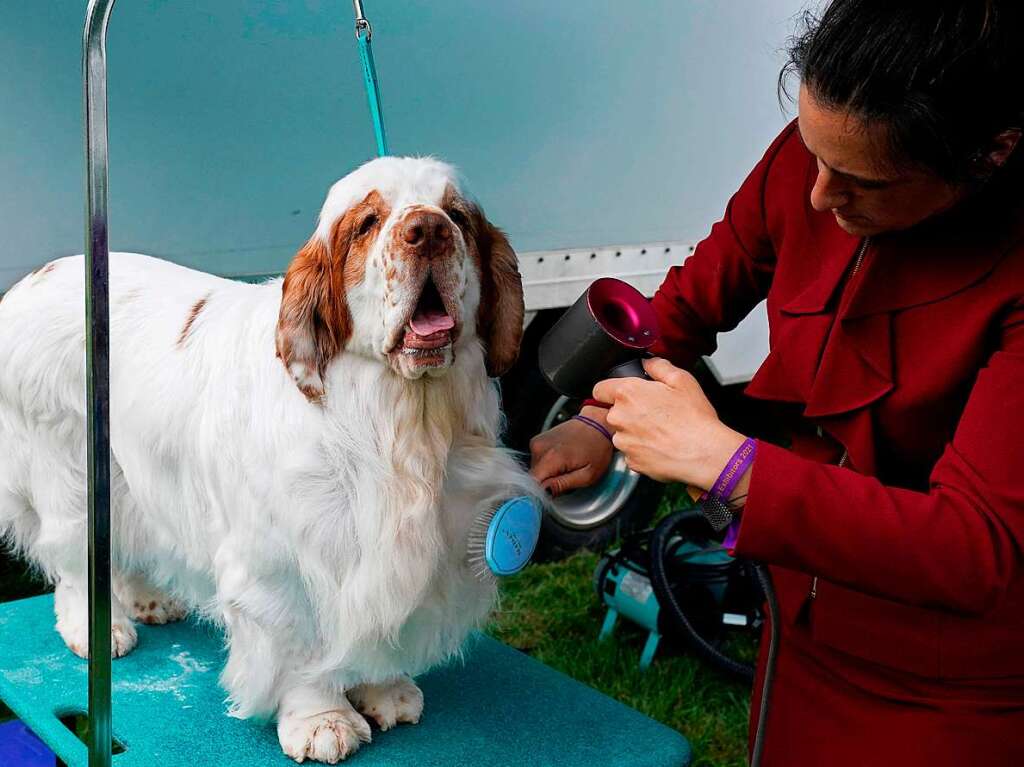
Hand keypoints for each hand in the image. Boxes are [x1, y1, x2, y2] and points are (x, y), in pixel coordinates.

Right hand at [530, 408, 614, 495]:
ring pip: (535, 470)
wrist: (597, 424)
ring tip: (566, 466)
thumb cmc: (597, 448)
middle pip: (534, 478)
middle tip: (567, 477)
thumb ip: (563, 485)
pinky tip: (561, 459)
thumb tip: (544, 492)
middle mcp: (539, 448)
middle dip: (547, 483)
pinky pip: (537, 461)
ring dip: (548, 473)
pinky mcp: (537, 440)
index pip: (532, 484)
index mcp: (551, 457)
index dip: (541, 493)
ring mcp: (536, 442)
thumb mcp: (588, 475)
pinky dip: (547, 464)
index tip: (554, 493)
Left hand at [592, 358, 747, 488]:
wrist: (704, 453)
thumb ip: (658, 366)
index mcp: (628, 394)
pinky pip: (632, 452)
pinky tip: (661, 446)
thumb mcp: (681, 380)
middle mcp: (619, 418)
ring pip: (622, 433)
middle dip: (629, 411)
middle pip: (614, 412)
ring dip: (635, 432)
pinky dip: (642, 449)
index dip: (611, 390)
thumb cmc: (694, 418)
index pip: (600, 389)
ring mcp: (623, 442)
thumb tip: (647, 363)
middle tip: (654, 413)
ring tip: (661, 431)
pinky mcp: (631, 462)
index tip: (623, 394)